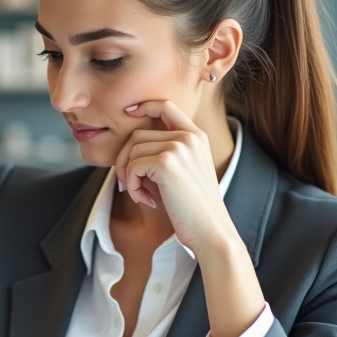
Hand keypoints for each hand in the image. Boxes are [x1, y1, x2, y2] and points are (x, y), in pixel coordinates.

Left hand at [114, 100, 234, 254]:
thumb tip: (129, 146)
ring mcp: (178, 148)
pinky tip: (147, 200)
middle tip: (130, 185)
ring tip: (143, 195)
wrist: (210, 230)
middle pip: (138, 135)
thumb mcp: (184, 171)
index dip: (144, 106)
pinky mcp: (166, 163)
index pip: (166, 106)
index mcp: (197, 136)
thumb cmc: (193, 207)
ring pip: (132, 151)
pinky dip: (131, 186)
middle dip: (125, 161)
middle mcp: (189, 137)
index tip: (129, 112)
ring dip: (129, 177)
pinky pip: (132, 167)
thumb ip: (165, 152)